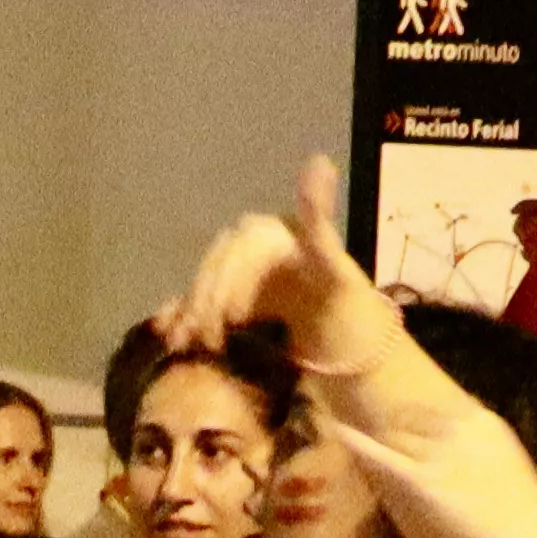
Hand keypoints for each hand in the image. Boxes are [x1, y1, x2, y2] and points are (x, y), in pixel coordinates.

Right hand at [168, 155, 402, 380]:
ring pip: (205, 290)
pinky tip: (171, 337)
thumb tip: (317, 159)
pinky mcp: (243, 318)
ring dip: (189, 313)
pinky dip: (185, 321)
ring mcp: (251, 288)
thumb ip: (319, 223)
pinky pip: (205, 312)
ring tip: (183, 343)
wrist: (365, 378)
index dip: (227, 277)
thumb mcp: (337, 274)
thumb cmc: (356, 327)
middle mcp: (264, 257)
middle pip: (217, 268)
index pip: (238, 245)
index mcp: (283, 238)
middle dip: (205, 300)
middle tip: (204, 337)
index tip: (227, 315)